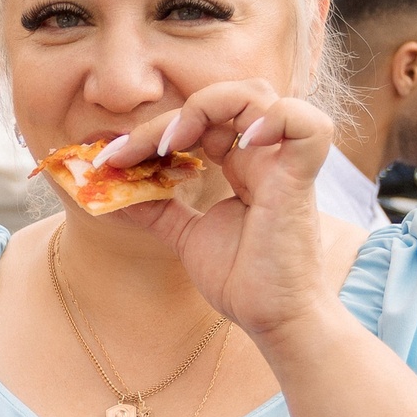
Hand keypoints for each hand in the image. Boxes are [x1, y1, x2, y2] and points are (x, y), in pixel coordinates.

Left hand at [98, 80, 340, 347]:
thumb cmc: (242, 280)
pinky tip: (239, 141)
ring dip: (206, 107)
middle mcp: (262, 157)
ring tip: (173, 142)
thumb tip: (108, 189)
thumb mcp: (184, 235)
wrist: (272, 320)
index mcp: (241, 164)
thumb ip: (155, 207)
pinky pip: (308, 124)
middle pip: (221, 99)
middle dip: (172, 116)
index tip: (110, 160)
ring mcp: (282, 164)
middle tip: (134, 150)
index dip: (153, 131)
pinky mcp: (300, 179)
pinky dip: (275, 119)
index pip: (198, 121)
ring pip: (256, 95)